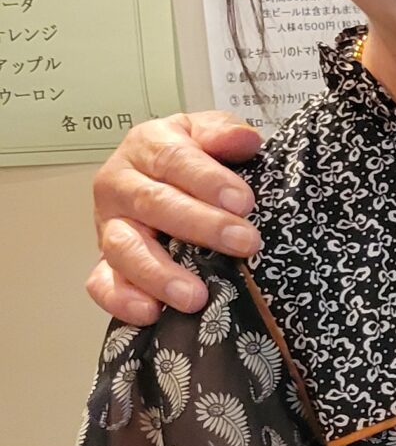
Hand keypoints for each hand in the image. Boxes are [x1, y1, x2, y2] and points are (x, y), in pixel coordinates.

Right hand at [88, 112, 266, 323]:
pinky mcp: (105, 261)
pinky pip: (101, 282)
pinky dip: (121, 300)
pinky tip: (151, 312)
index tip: (244, 202)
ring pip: (124, 248)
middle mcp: (120, 184)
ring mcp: (108, 225)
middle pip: (154, 205)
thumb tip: (242, 140)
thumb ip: (224, 133)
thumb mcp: (209, 133)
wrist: (163, 178)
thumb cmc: (194, 157)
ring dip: (160, 273)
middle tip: (244, 243)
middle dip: (202, 226)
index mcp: (147, 146)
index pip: (175, 159)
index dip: (209, 180)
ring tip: (196, 296)